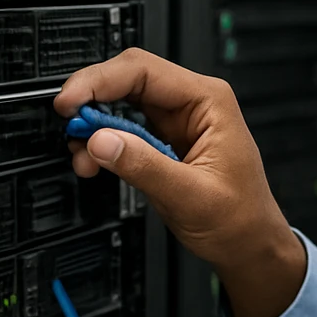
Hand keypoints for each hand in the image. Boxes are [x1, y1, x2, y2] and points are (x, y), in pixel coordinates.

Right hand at [55, 48, 305, 316]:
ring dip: (94, 124)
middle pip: (127, 79)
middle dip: (92, 99)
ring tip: (81, 153)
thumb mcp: (189, 195)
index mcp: (209, 101)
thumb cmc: (239, 219)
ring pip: (121, 103)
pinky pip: (124, 128)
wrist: (250, 245)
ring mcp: (176, 121)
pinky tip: (93, 160)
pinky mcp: (163, 140)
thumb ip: (143, 166)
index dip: (99, 80)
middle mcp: (193, 103)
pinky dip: (103, 142)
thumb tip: (101, 141)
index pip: (143, 70)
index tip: (70, 102)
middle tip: (67, 123)